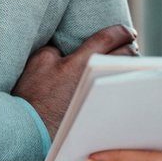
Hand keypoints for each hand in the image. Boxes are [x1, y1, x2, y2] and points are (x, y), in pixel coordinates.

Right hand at [13, 24, 136, 140]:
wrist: (30, 128)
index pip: (109, 38)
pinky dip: (122, 86)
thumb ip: (57, 49)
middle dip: (131, 48)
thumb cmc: (32, 95)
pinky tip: (119, 84)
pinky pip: (119, 94)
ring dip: (129, 67)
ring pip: (125, 76)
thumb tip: (69, 48)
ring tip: (127, 64)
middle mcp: (95, 78)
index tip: (127, 32)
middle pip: (125, 56)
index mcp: (81, 62)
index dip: (122, 32)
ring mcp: (101, 98)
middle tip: (130, 45)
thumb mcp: (40, 61)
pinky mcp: (100, 113)